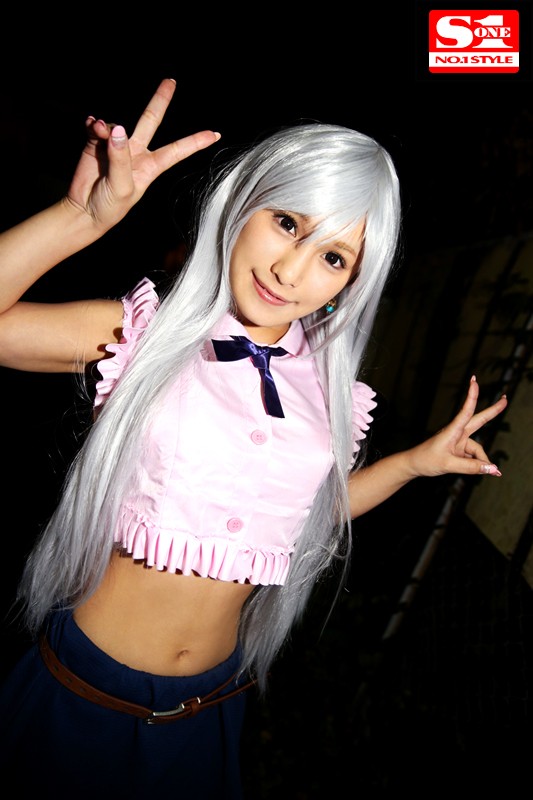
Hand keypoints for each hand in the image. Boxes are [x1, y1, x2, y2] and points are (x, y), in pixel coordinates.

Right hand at [65, 78, 219, 228]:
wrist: (84, 210)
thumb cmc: (109, 206)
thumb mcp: (122, 187)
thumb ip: (121, 157)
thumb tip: (118, 128)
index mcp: (150, 166)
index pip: (177, 150)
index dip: (195, 142)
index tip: (215, 135)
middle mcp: (136, 153)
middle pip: (151, 120)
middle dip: (160, 100)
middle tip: (170, 81)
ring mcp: (116, 146)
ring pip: (116, 125)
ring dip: (106, 126)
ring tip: (99, 131)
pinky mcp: (96, 143)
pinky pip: (97, 125)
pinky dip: (93, 124)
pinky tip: (92, 125)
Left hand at [408, 376, 506, 478]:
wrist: (414, 465)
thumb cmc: (426, 460)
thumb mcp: (449, 465)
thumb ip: (471, 467)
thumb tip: (493, 468)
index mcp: (453, 431)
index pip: (465, 411)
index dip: (472, 396)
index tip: (474, 382)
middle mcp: (457, 433)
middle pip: (479, 421)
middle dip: (493, 411)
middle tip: (505, 400)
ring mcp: (458, 441)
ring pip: (477, 449)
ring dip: (482, 460)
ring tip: (488, 472)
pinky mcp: (458, 448)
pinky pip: (472, 456)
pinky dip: (477, 463)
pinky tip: (482, 470)